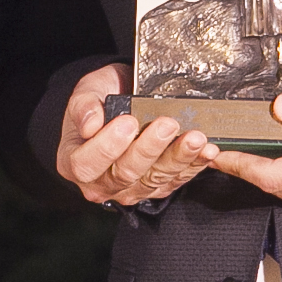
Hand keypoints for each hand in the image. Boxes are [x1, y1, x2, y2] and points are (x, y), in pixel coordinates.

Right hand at [57, 62, 218, 205]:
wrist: (120, 104)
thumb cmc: (101, 99)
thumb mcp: (87, 93)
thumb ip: (84, 106)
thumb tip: (91, 124)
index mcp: (75, 162)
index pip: (87, 164)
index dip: (108, 146)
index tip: (128, 121)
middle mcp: (102, 183)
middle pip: (125, 174)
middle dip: (149, 148)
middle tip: (167, 124)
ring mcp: (131, 189)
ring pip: (155, 179)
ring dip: (179, 157)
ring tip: (195, 137)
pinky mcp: (157, 188)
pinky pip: (176, 180)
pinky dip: (194, 165)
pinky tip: (206, 151)